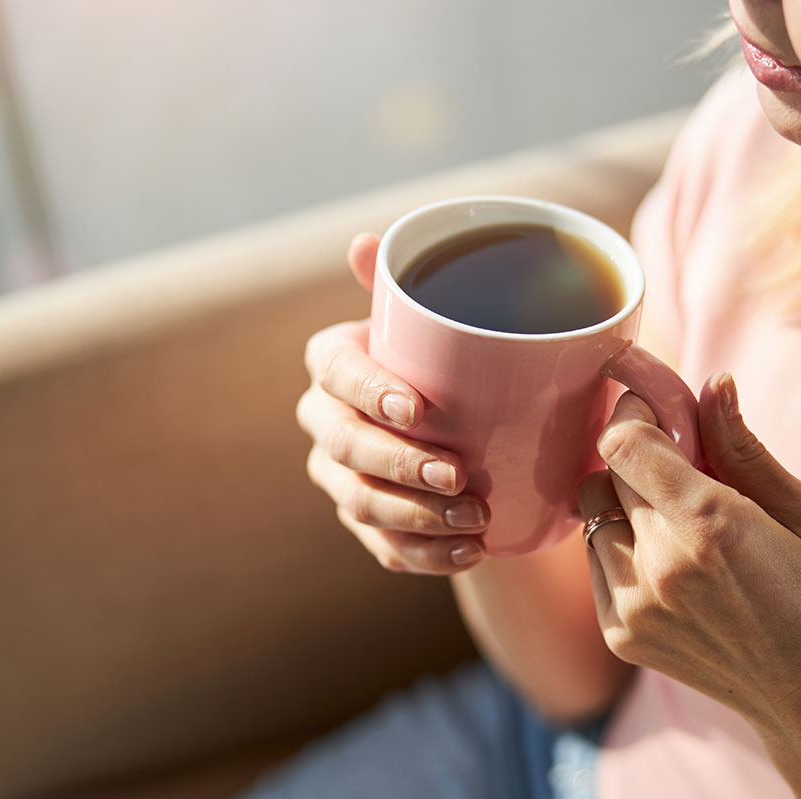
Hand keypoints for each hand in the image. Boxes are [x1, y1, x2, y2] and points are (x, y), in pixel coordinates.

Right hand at [295, 234, 489, 573]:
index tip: (418, 408)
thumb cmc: (453, 359)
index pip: (335, 372)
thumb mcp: (443, 320)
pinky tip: (469, 551)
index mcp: (335, 361)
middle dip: (398, 466)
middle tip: (458, 476)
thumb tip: (365, 243)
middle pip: (344, 447)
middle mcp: (325, 419)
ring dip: (417, 516)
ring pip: (360, 503)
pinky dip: (426, 554)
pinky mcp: (365, 522)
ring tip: (475, 521)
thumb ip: (413, 284)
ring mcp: (340, 476)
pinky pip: (384, 545)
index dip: (370, 392)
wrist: (471, 424)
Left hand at [578, 372, 800, 760]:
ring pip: (593, 517)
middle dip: (638, 455)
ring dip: (625, 502)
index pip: (625, 443)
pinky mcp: (621, 635)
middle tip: (681, 461)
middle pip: (606, 474)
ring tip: (679, 519)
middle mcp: (659, 566)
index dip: (635, 414)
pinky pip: (595, 562)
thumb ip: (745, 450)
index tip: (658, 408)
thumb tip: (711, 386)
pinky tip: (671, 560)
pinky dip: (621, 547)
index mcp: (709, 526)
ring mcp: (634, 606)